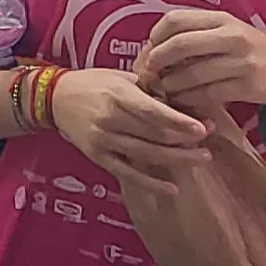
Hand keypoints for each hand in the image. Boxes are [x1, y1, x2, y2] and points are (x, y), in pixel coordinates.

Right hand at [44, 62, 213, 185]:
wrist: (56, 99)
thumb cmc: (94, 83)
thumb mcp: (122, 76)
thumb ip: (149, 88)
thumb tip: (183, 97)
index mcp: (118, 95)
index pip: (153, 112)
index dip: (179, 122)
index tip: (203, 128)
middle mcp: (110, 119)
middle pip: (153, 135)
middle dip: (184, 142)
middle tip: (209, 145)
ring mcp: (103, 141)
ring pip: (145, 155)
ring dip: (175, 160)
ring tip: (200, 160)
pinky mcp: (99, 158)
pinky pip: (128, 174)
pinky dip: (150, 184)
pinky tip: (172, 188)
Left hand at [135, 8, 265, 112]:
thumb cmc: (252, 50)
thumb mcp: (228, 32)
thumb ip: (197, 36)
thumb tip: (154, 48)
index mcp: (222, 19)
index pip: (176, 19)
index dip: (156, 35)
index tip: (149, 49)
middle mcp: (231, 36)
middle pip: (179, 44)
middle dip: (157, 60)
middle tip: (149, 73)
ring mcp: (240, 61)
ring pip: (191, 73)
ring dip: (170, 84)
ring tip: (164, 89)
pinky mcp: (246, 86)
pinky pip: (207, 94)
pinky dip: (189, 99)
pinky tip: (183, 101)